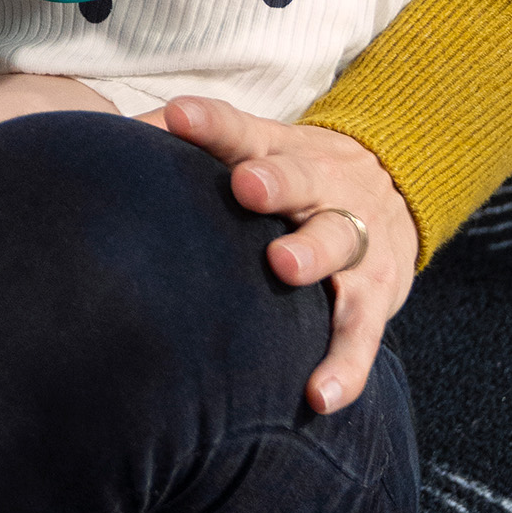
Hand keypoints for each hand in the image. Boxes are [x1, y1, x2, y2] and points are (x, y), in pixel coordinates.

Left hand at [159, 97, 417, 415]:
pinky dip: (346, 365)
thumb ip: (190, 147)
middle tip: (247, 186)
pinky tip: (320, 395)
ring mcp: (356, 241)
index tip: (178, 117)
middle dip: (276, 181)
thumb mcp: (255, 148)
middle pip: (300, 178)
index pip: (240, 131)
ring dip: (312, 254)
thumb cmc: (293, 175)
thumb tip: (112, 140)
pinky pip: (362, 332)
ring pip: (338, 243)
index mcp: (279, 152)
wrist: (399, 186)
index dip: (211, 124)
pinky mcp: (378, 295)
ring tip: (285, 269)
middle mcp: (322, 189)